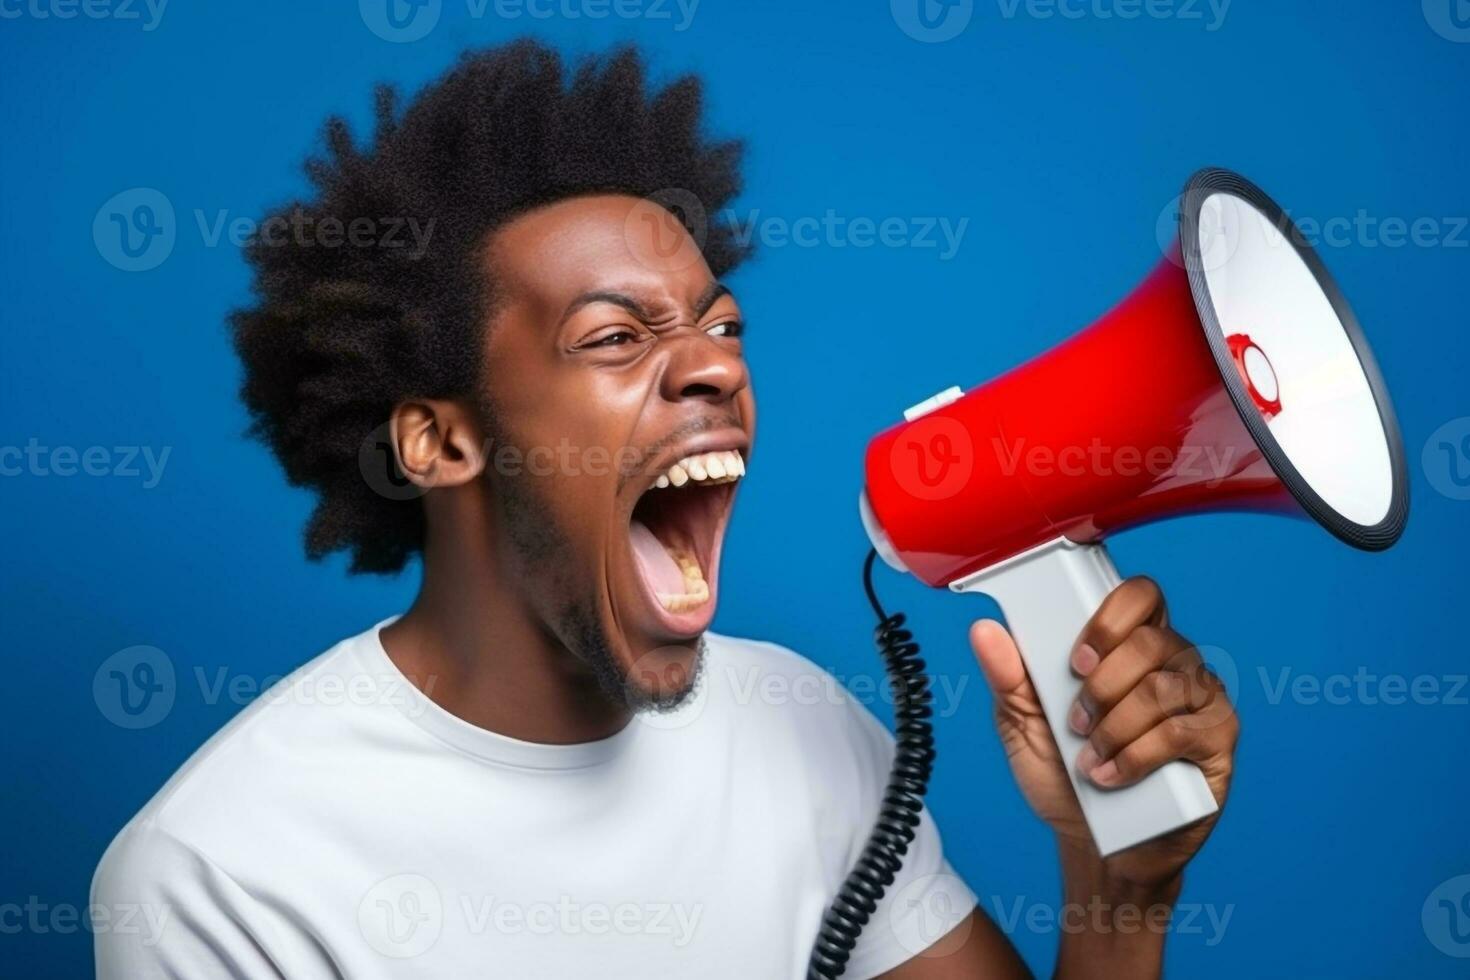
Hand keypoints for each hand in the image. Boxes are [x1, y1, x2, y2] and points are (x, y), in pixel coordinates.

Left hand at [969, 576, 1238, 888]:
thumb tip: (984, 631)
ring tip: (1089, 759)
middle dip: (1102, 685)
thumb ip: (1007, 678)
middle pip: (1151, 642)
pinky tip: (1111, 777)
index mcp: (1131, 646)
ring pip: (1163, 688)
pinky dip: (1135, 757)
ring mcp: (1202, 701)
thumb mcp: (1024, 726)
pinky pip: (1181, 732)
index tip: (1076, 660)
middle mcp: (1175, 665)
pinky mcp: (1217, 742)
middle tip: (1076, 722)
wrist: (1094, 844)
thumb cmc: (1064, 776)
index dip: (1109, 620)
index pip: (1141, 596)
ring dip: (1114, 727)